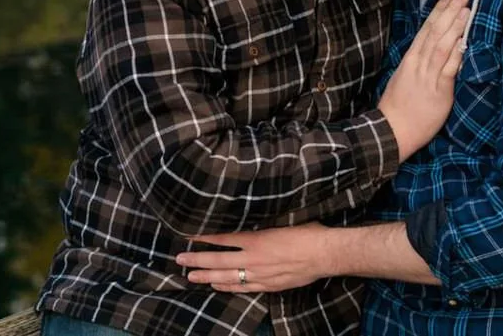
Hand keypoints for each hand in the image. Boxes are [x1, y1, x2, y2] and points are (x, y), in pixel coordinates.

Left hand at [176, 222, 331, 292]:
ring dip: (207, 276)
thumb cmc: (306, 232)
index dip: (204, 238)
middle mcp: (254, 258)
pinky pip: (243, 288)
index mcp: (256, 239)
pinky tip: (215, 285)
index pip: (223, 238)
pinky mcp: (269, 285)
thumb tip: (245, 214)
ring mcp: (260, 274)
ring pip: (227, 276)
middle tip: (179, 259)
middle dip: (197, 259)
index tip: (189, 235)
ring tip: (190, 275)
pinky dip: (227, 287)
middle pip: (219, 260)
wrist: (323, 254)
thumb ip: (261, 221)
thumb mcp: (281, 219)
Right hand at [377, 0, 471, 157]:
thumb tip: (429, 52)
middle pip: (435, 32)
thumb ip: (417, 65)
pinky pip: (449, 68)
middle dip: (450, 11)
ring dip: (455, 26)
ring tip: (466, 9)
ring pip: (442, 45)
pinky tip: (465, 40)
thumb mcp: (404, 80)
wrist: (392, 131)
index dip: (438, 12)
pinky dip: (457, 53)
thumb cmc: (398, 108)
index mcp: (410, 59)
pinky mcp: (438, 91)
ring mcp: (428, 76)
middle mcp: (418, 63)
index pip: (426, 29)